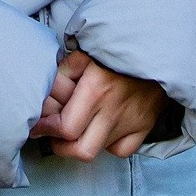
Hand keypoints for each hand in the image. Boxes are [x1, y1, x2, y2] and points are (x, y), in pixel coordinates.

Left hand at [31, 52, 166, 160]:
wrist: (157, 44)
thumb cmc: (116, 48)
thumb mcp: (83, 53)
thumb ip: (62, 75)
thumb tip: (46, 99)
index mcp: (96, 89)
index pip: (65, 128)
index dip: (46, 130)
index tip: (38, 126)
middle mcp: (114, 110)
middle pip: (82, 150)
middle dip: (61, 146)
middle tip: (54, 135)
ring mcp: (132, 121)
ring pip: (100, 151)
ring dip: (83, 143)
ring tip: (77, 130)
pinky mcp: (145, 125)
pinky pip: (122, 150)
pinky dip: (109, 145)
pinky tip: (102, 131)